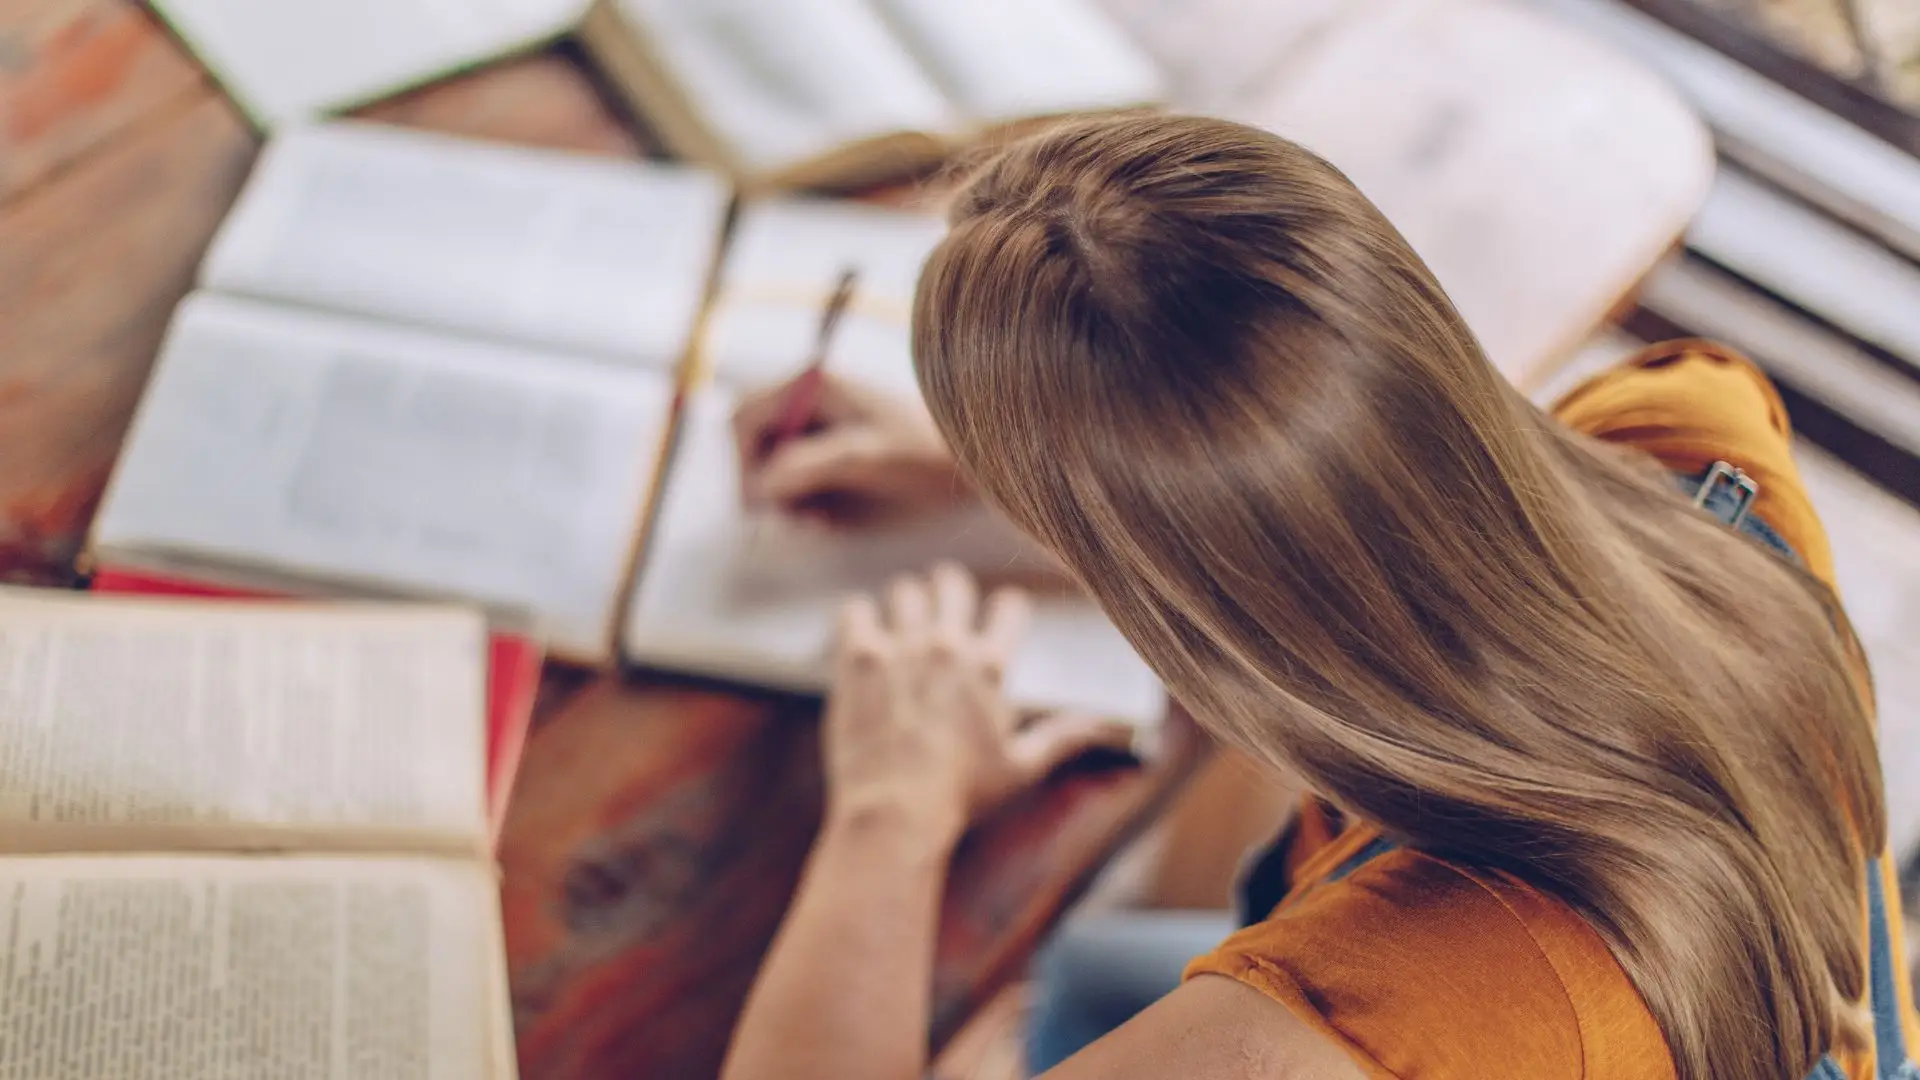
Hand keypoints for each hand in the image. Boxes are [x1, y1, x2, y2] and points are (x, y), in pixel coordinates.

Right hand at [733, 374, 967, 527]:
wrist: (970, 463)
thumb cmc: (925, 449)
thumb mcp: (865, 455)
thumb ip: (809, 465)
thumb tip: (758, 487)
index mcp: (814, 384)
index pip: (746, 419)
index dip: (744, 463)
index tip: (759, 504)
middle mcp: (809, 403)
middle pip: (754, 447)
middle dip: (765, 487)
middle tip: (788, 524)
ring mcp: (818, 432)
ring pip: (771, 471)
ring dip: (782, 503)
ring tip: (815, 525)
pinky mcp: (829, 459)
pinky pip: (794, 486)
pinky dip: (801, 508)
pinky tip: (825, 523)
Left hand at [823, 564, 1135, 847]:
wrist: (896, 810)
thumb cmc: (962, 794)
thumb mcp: (1022, 768)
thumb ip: (1062, 737)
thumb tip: (1104, 724)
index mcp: (990, 667)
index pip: (1009, 609)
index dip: (1007, 607)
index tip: (1003, 609)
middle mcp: (948, 646)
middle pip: (953, 586)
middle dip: (951, 587)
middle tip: (945, 591)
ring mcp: (901, 646)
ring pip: (905, 592)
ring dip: (907, 599)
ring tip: (904, 608)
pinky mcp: (859, 656)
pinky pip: (856, 611)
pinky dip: (859, 615)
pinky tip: (861, 625)